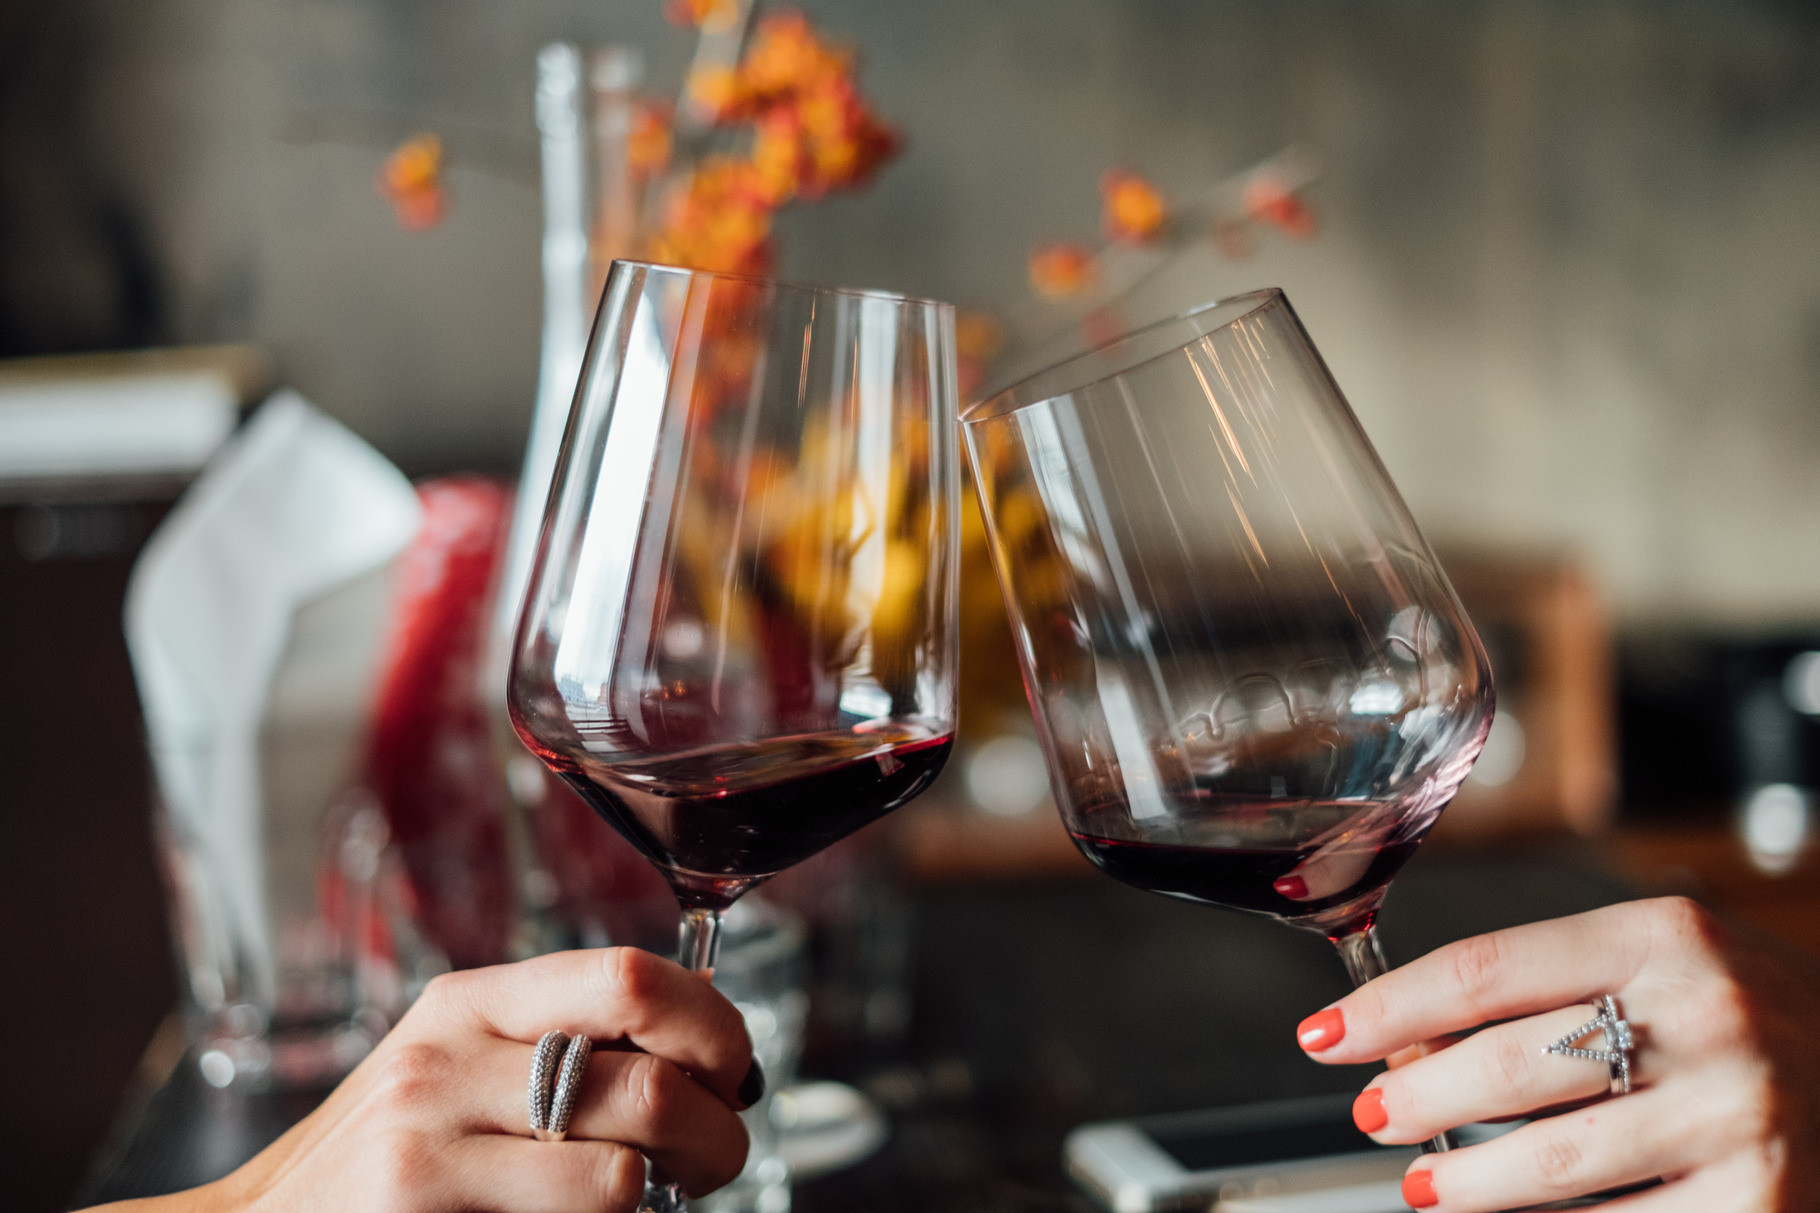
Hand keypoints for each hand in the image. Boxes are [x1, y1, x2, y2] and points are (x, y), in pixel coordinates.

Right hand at [94, 948, 756, 1212]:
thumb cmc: (386, 1156)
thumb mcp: (457, 1066)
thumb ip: (558, 1037)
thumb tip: (708, 1043)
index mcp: (470, 1002)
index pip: (631, 977)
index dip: (714, 1026)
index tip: (733, 1070)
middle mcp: (445, 1059)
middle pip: (648, 1083)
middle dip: (718, 1133)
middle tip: (717, 1157)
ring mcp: (426, 1145)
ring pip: (621, 1173)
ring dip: (667, 1196)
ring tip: (660, 1198)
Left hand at [1297, 897, 1819, 1210]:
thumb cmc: (1753, 1016)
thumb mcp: (1665, 964)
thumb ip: (1551, 987)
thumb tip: (1409, 1039)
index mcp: (1666, 938)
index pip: (1486, 969)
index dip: (1389, 1006)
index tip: (1326, 1034)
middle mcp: (1707, 1019)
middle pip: (1507, 1066)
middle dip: (1416, 1100)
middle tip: (1372, 1115)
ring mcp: (1738, 1118)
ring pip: (1550, 1164)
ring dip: (1467, 1183)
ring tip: (1427, 1186)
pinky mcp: (1761, 1205)